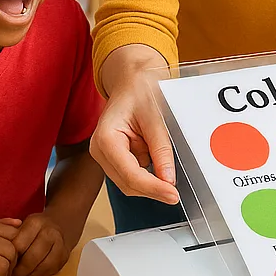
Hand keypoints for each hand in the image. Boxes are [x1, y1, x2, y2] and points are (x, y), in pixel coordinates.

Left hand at [11, 212, 69, 275]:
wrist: (62, 222)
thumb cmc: (35, 227)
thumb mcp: (21, 224)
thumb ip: (9, 235)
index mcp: (36, 222)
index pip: (18, 245)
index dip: (9, 258)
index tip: (1, 264)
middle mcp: (50, 232)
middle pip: (31, 258)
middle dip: (18, 270)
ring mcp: (60, 244)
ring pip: (42, 266)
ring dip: (28, 275)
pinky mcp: (65, 256)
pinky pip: (50, 270)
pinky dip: (38, 275)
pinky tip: (30, 274)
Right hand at [90, 75, 179, 203]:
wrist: (133, 80)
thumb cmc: (140, 91)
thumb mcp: (156, 117)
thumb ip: (161, 149)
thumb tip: (168, 179)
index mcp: (105, 138)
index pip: (129, 174)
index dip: (152, 188)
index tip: (172, 195)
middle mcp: (100, 150)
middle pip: (127, 183)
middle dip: (152, 190)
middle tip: (175, 194)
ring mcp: (106, 156)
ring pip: (129, 182)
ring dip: (150, 182)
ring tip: (168, 171)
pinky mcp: (116, 157)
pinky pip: (133, 173)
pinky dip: (148, 174)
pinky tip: (158, 163)